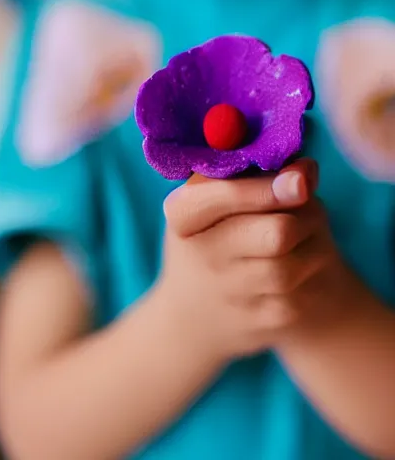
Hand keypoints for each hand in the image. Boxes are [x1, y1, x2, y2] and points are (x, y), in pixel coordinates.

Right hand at [155, 159, 331, 362]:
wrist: (192, 315)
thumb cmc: (211, 240)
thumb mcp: (212, 201)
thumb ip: (254, 176)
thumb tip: (305, 171)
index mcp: (182, 216)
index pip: (227, 197)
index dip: (269, 187)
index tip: (300, 181)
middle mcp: (200, 257)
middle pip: (277, 233)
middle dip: (304, 217)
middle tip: (306, 207)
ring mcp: (227, 294)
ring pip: (294, 265)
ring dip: (313, 246)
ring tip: (303, 237)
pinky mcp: (257, 322)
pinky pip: (301, 294)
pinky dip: (309, 276)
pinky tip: (298, 269)